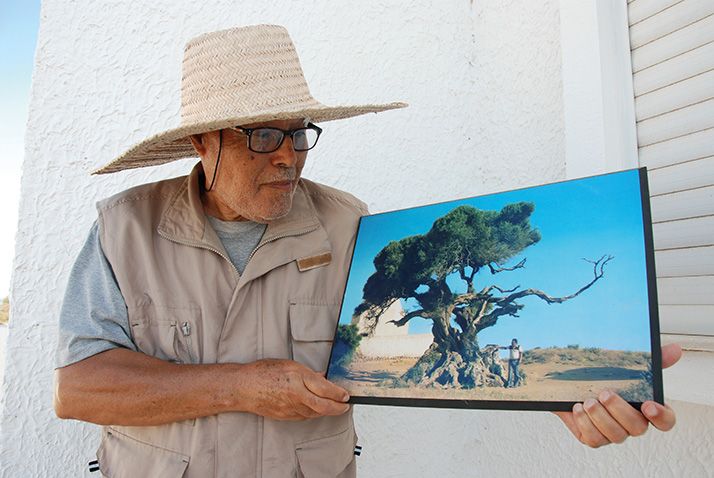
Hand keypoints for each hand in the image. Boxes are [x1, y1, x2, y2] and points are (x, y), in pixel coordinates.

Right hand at [236, 359, 350, 420]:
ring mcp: (290, 408)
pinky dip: (314, 413)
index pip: (324, 388)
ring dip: (327, 411)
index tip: (346, 395)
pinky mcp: (285, 416)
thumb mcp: (288, 365)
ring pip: (315, 413)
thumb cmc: (263, 372)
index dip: (338, 393)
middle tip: (345, 406)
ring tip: (334, 407)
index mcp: (297, 378)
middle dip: (338, 408)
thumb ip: (307, 373)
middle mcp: (295, 394)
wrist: (243, 388)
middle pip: (323, 406)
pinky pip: (304, 416)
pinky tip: (317, 409)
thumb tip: (322, 377)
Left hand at [554, 343, 681, 447]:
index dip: (661, 416)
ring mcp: (614, 433)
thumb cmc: (604, 377)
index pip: (665, 420)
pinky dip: (585, 423)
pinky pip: (594, 439)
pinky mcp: (594, 437)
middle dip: (620, 410)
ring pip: (615, 435)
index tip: (648, 405)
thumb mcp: (626, 366)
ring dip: (600, 417)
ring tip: (588, 401)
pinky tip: (578, 408)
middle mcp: (632, 423)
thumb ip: (650, 360)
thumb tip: (674, 349)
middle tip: (605, 394)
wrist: (572, 384)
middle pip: (637, 427)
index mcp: (646, 408)